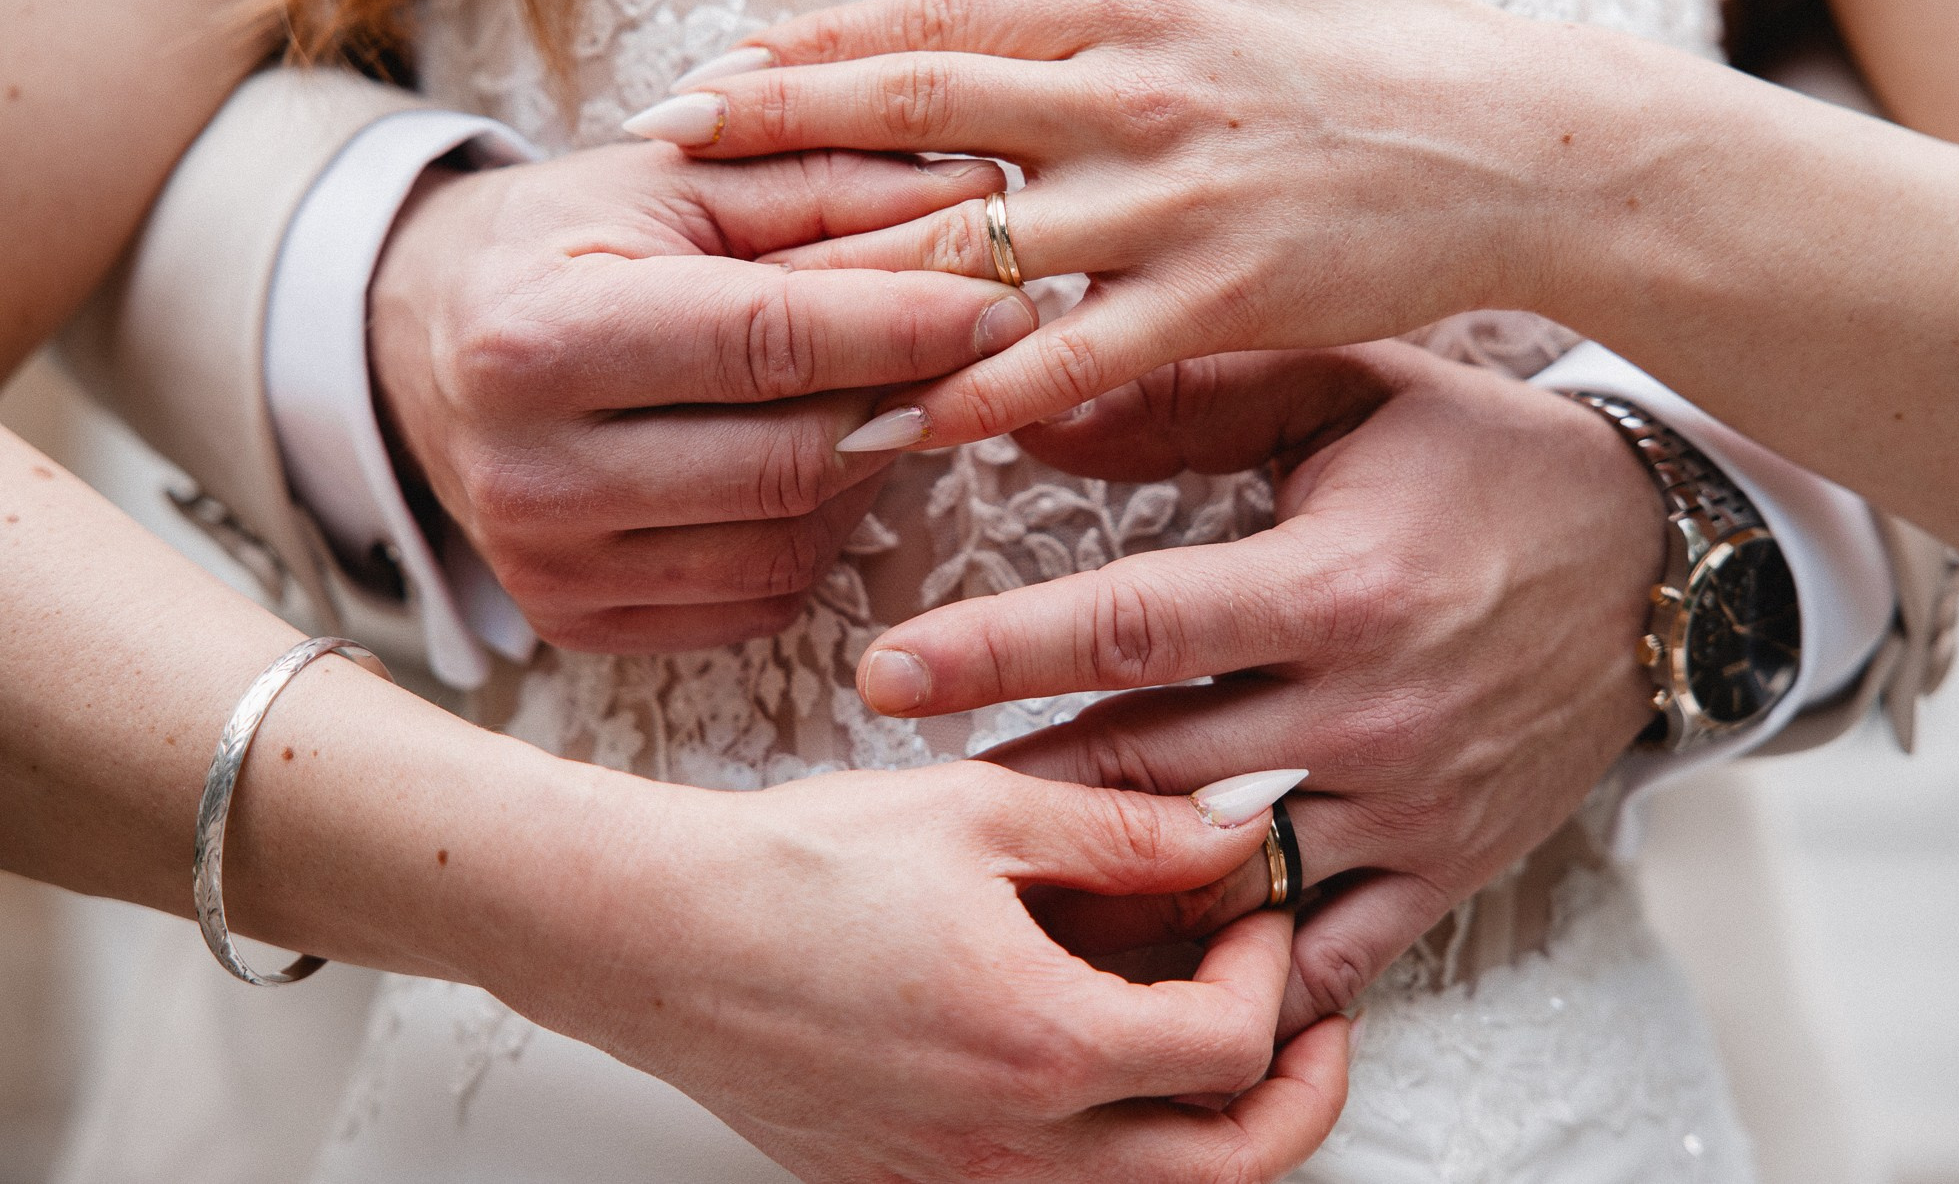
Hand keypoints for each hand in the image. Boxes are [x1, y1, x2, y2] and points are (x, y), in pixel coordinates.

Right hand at [369, 143, 1032, 650]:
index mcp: (533, 338)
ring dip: (869, 471)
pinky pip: (758, 598)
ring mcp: (550, 571)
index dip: (904, 323)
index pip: (765, 343)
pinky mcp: (581, 626)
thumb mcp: (678, 180)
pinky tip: (808, 462)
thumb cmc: (565, 243)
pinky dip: (815, 531)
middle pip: (792, 461)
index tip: (1005, 297)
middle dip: (905, 401)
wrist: (421, 348)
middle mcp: (526, 475)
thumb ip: (829, 183)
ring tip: (879, 392)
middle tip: (979, 346)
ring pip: (791, 545)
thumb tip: (987, 192)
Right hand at [473, 758, 1351, 1181]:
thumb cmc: (798, 866)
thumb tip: (1241, 827)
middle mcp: (1013, 1146)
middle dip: (1297, 1093)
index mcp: (1042, 1045)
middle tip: (1306, 1021)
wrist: (652, 938)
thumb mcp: (978, 812)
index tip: (1254, 906)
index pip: (1235, 1049)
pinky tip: (1101, 1067)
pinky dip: (1121, 1151)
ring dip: (1217, 1133)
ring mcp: (960, 1183)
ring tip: (1216, 1044)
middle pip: (1230, 1171)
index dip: (1274, 969)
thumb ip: (1128, 828)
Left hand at [633, 0, 1639, 447]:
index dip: (817, 45)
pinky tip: (890, 420)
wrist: (1528, 145)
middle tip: (668, 151)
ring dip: (843, 269)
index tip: (716, 71)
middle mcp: (1130, 96)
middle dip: (783, 129)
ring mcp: (1169, 203)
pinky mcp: (1217, 300)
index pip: (940, 18)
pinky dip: (973, 389)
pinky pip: (1068, 356)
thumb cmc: (1398, 38)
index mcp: (1131, 4)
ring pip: (971, 237)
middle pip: (922, 107)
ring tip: (735, 300)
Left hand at [850, 344, 1666, 1034]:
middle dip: (1012, 788)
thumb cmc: (1485, 465)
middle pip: (1149, 772)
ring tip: (988, 887)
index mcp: (1337, 584)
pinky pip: (1325, 951)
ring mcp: (1410, 804)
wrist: (1659, 568)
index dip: (995, 652)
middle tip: (899, 794)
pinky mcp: (1446, 866)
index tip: (885, 673)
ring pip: (1219, 878)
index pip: (1130, 628)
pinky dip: (1233, 972)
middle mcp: (1370, 710)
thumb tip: (1036, 419)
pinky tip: (1141, 968)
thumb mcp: (1350, 388)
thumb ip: (1191, 401)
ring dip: (1099, 888)